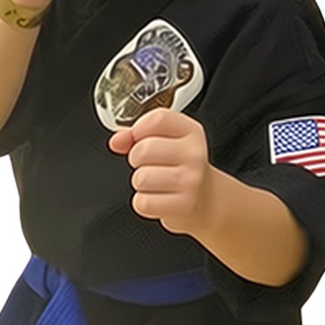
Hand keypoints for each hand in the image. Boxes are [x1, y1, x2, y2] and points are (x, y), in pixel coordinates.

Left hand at [109, 108, 213, 233]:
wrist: (207, 200)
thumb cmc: (181, 169)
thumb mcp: (167, 143)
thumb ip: (137, 136)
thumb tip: (117, 141)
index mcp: (191, 132)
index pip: (158, 119)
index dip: (139, 129)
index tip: (140, 138)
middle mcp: (194, 154)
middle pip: (143, 150)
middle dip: (137, 160)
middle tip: (151, 165)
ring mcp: (191, 181)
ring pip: (141, 178)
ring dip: (141, 183)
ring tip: (156, 183)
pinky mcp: (184, 205)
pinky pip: (143, 202)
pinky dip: (145, 203)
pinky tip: (159, 198)